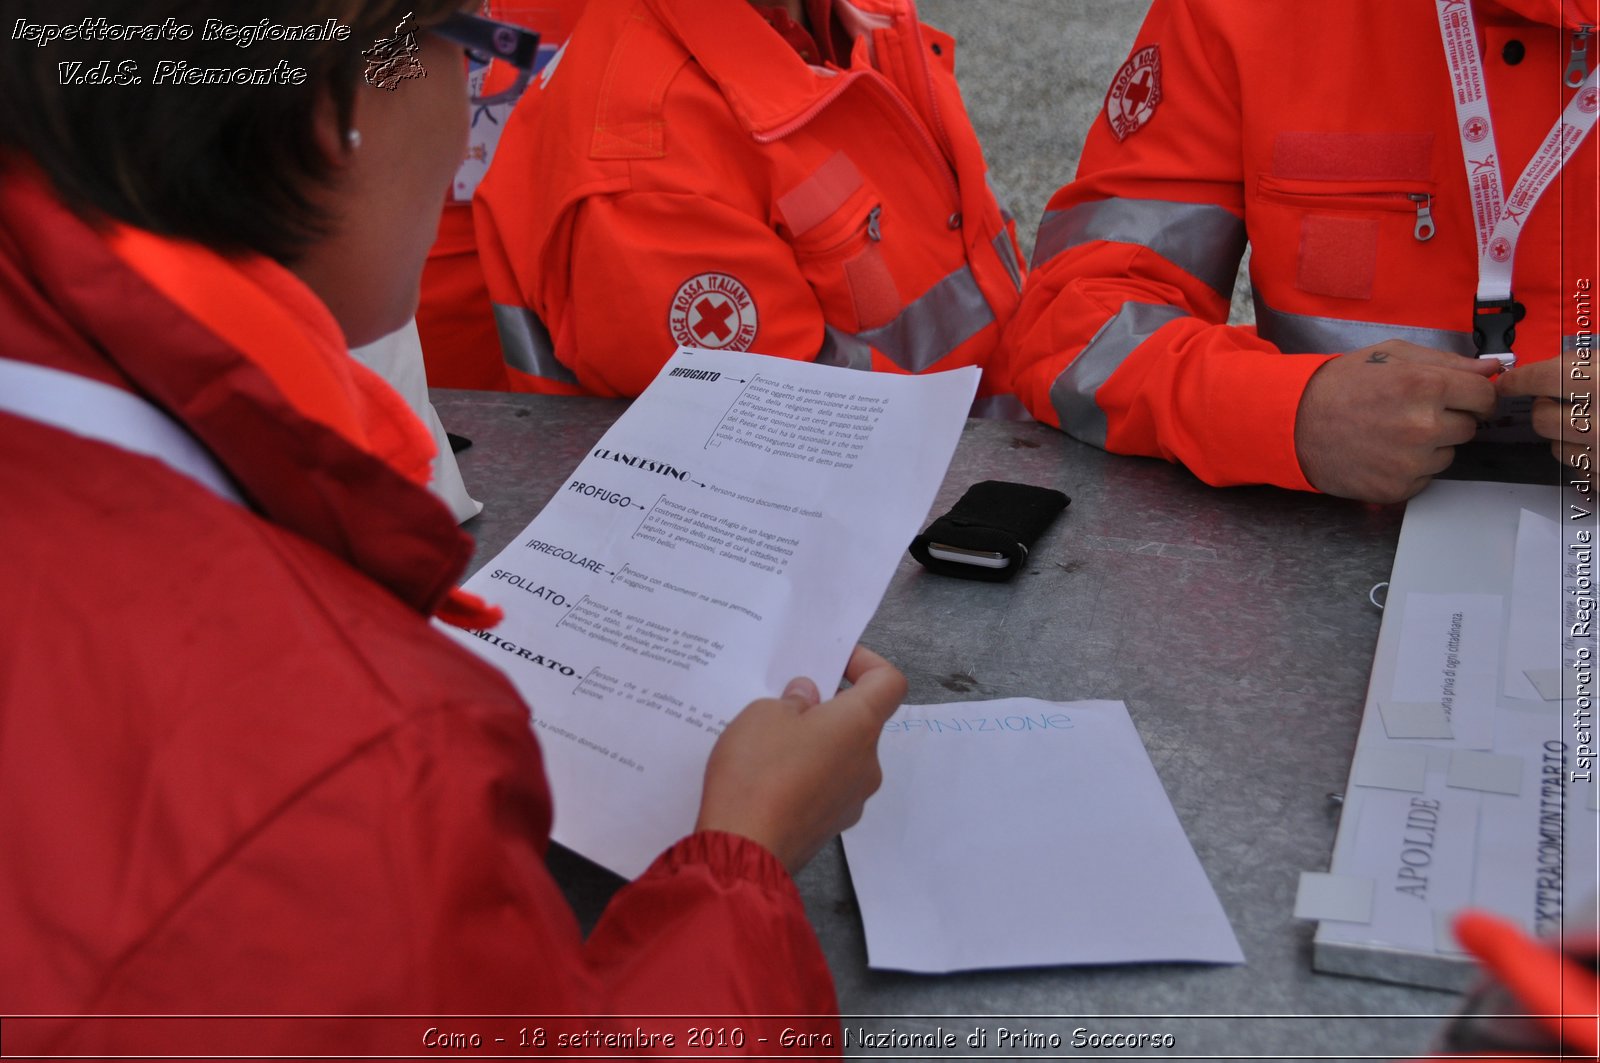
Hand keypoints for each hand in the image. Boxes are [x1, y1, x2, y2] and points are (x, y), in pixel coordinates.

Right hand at [696, 646, 906, 873]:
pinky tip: (767, 777)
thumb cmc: (759, 772)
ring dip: (815, 744)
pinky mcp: (831, 826)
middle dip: (828, 708)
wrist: (745, 849)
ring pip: (842, 757)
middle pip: (861, 722)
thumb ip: (793, 700)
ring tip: (768, 742)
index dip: (866, 664)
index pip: (889, 683)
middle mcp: (867, 763)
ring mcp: (852, 799)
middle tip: (786, 702)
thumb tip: (808, 699)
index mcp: (860, 726)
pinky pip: (826, 787)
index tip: (834, 662)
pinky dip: (806, 775)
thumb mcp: (763, 715)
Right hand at [1293, 340, 1498, 502]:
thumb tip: (1491, 369)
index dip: (1475, 396)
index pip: (1485, 396)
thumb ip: (1446, 361)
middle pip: (1470, 428)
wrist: (1294, 423)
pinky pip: (1425, 478)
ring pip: (1448, 455)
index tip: (1463, 398)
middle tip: (1412, 413)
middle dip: (1449, 419)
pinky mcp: (1398, 488)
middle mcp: (1423, 427)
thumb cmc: (1341, 385)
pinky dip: (1410, 468)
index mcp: (1426, 386)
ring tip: (1392, 433)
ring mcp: (1411, 462)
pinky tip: (1383, 453)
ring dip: (1430, 446)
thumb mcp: (1391, 356)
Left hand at [1496, 352, 1595, 468]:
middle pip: (1542, 417)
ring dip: (1563, 435)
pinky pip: (1576, 466)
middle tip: (1562, 402)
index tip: (1506, 382)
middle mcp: (1599, 421)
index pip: (1544, 378)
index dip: (1519, 379)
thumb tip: (1552, 366)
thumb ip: (1584, 367)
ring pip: (1555, 446)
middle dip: (1546, 409)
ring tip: (1588, 423)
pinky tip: (1597, 443)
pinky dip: (1582, 455)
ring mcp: (1599, 452)